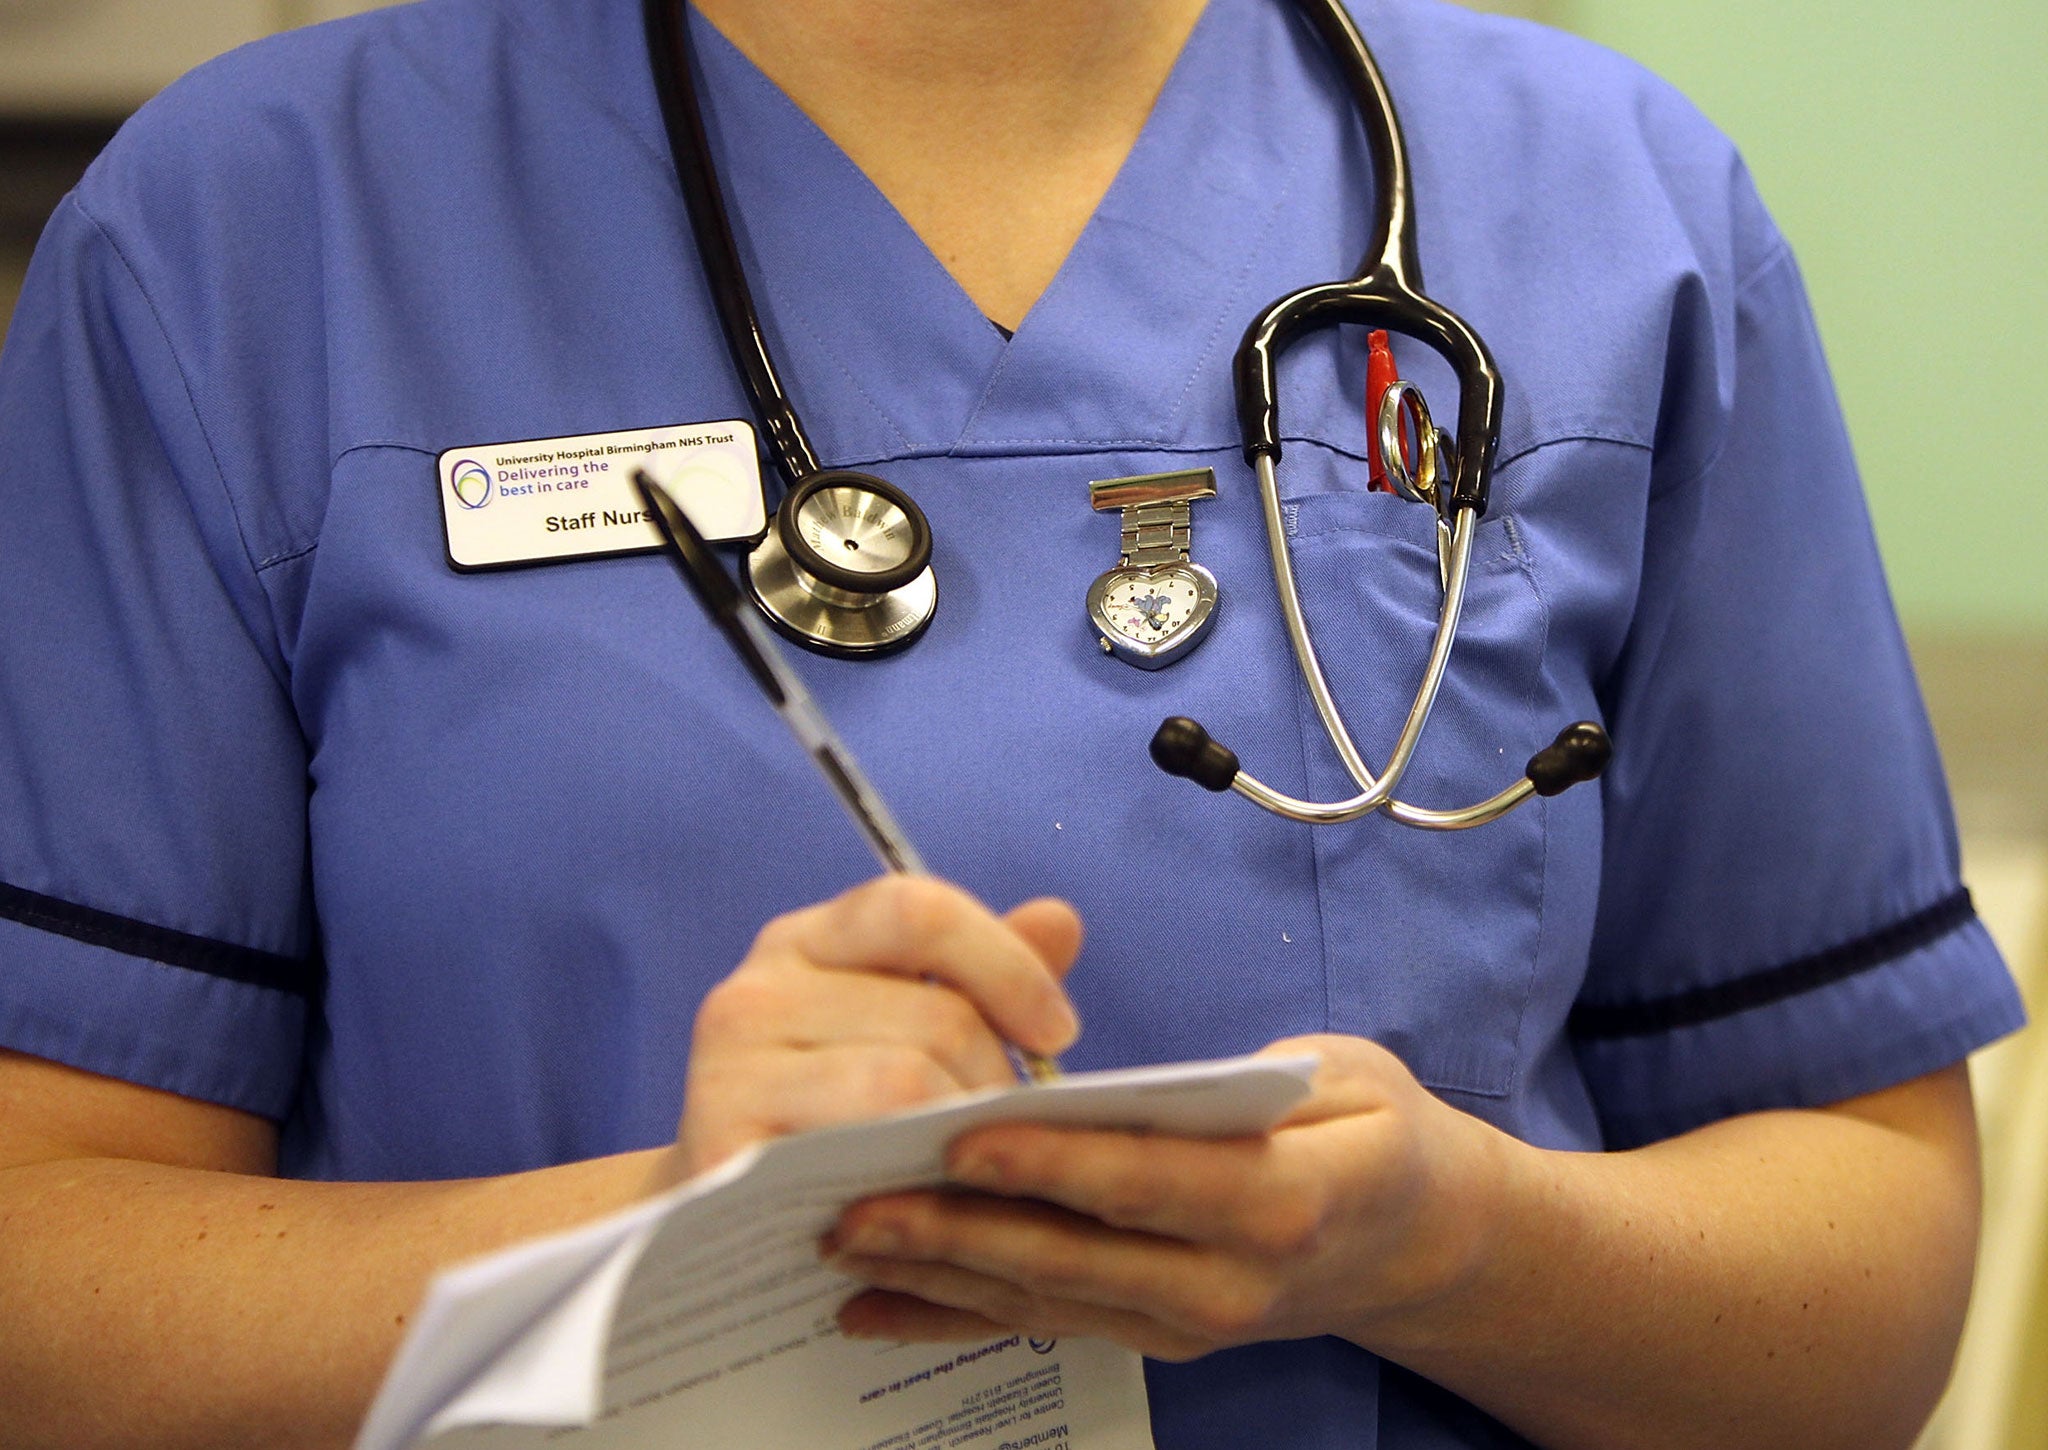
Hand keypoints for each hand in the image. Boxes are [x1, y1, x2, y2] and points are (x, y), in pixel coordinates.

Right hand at [666, 875, 1082, 1181]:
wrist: (722, 1234)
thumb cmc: (834, 1125)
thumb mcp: (905, 1037)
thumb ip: (981, 980)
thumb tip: (1059, 920)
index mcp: (806, 943)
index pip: (918, 909)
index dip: (1006, 965)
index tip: (1060, 1032)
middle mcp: (756, 990)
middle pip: (934, 1014)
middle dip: (997, 1082)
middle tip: (1013, 1139)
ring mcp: (726, 1067)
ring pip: (904, 1080)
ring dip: (965, 1136)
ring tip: (973, 1173)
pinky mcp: (721, 1147)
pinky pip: (858, 1148)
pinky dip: (914, 1179)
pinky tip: (927, 1205)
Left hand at [823, 1034, 1504, 1360]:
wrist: (1420, 1245)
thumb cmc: (1376, 1134)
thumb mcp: (1349, 1076)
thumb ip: (1250, 1081)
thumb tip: (1136, 1085)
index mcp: (1286, 1199)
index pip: (1151, 1181)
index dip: (1054, 1166)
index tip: (963, 1139)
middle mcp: (1231, 1282)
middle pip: (1077, 1256)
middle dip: (959, 1233)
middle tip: (858, 1205)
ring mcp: (1189, 1322)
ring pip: (1046, 1299)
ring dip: (937, 1276)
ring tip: (845, 1245)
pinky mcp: (1155, 1336)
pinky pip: (1044, 1324)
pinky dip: (954, 1318)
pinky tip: (875, 1310)